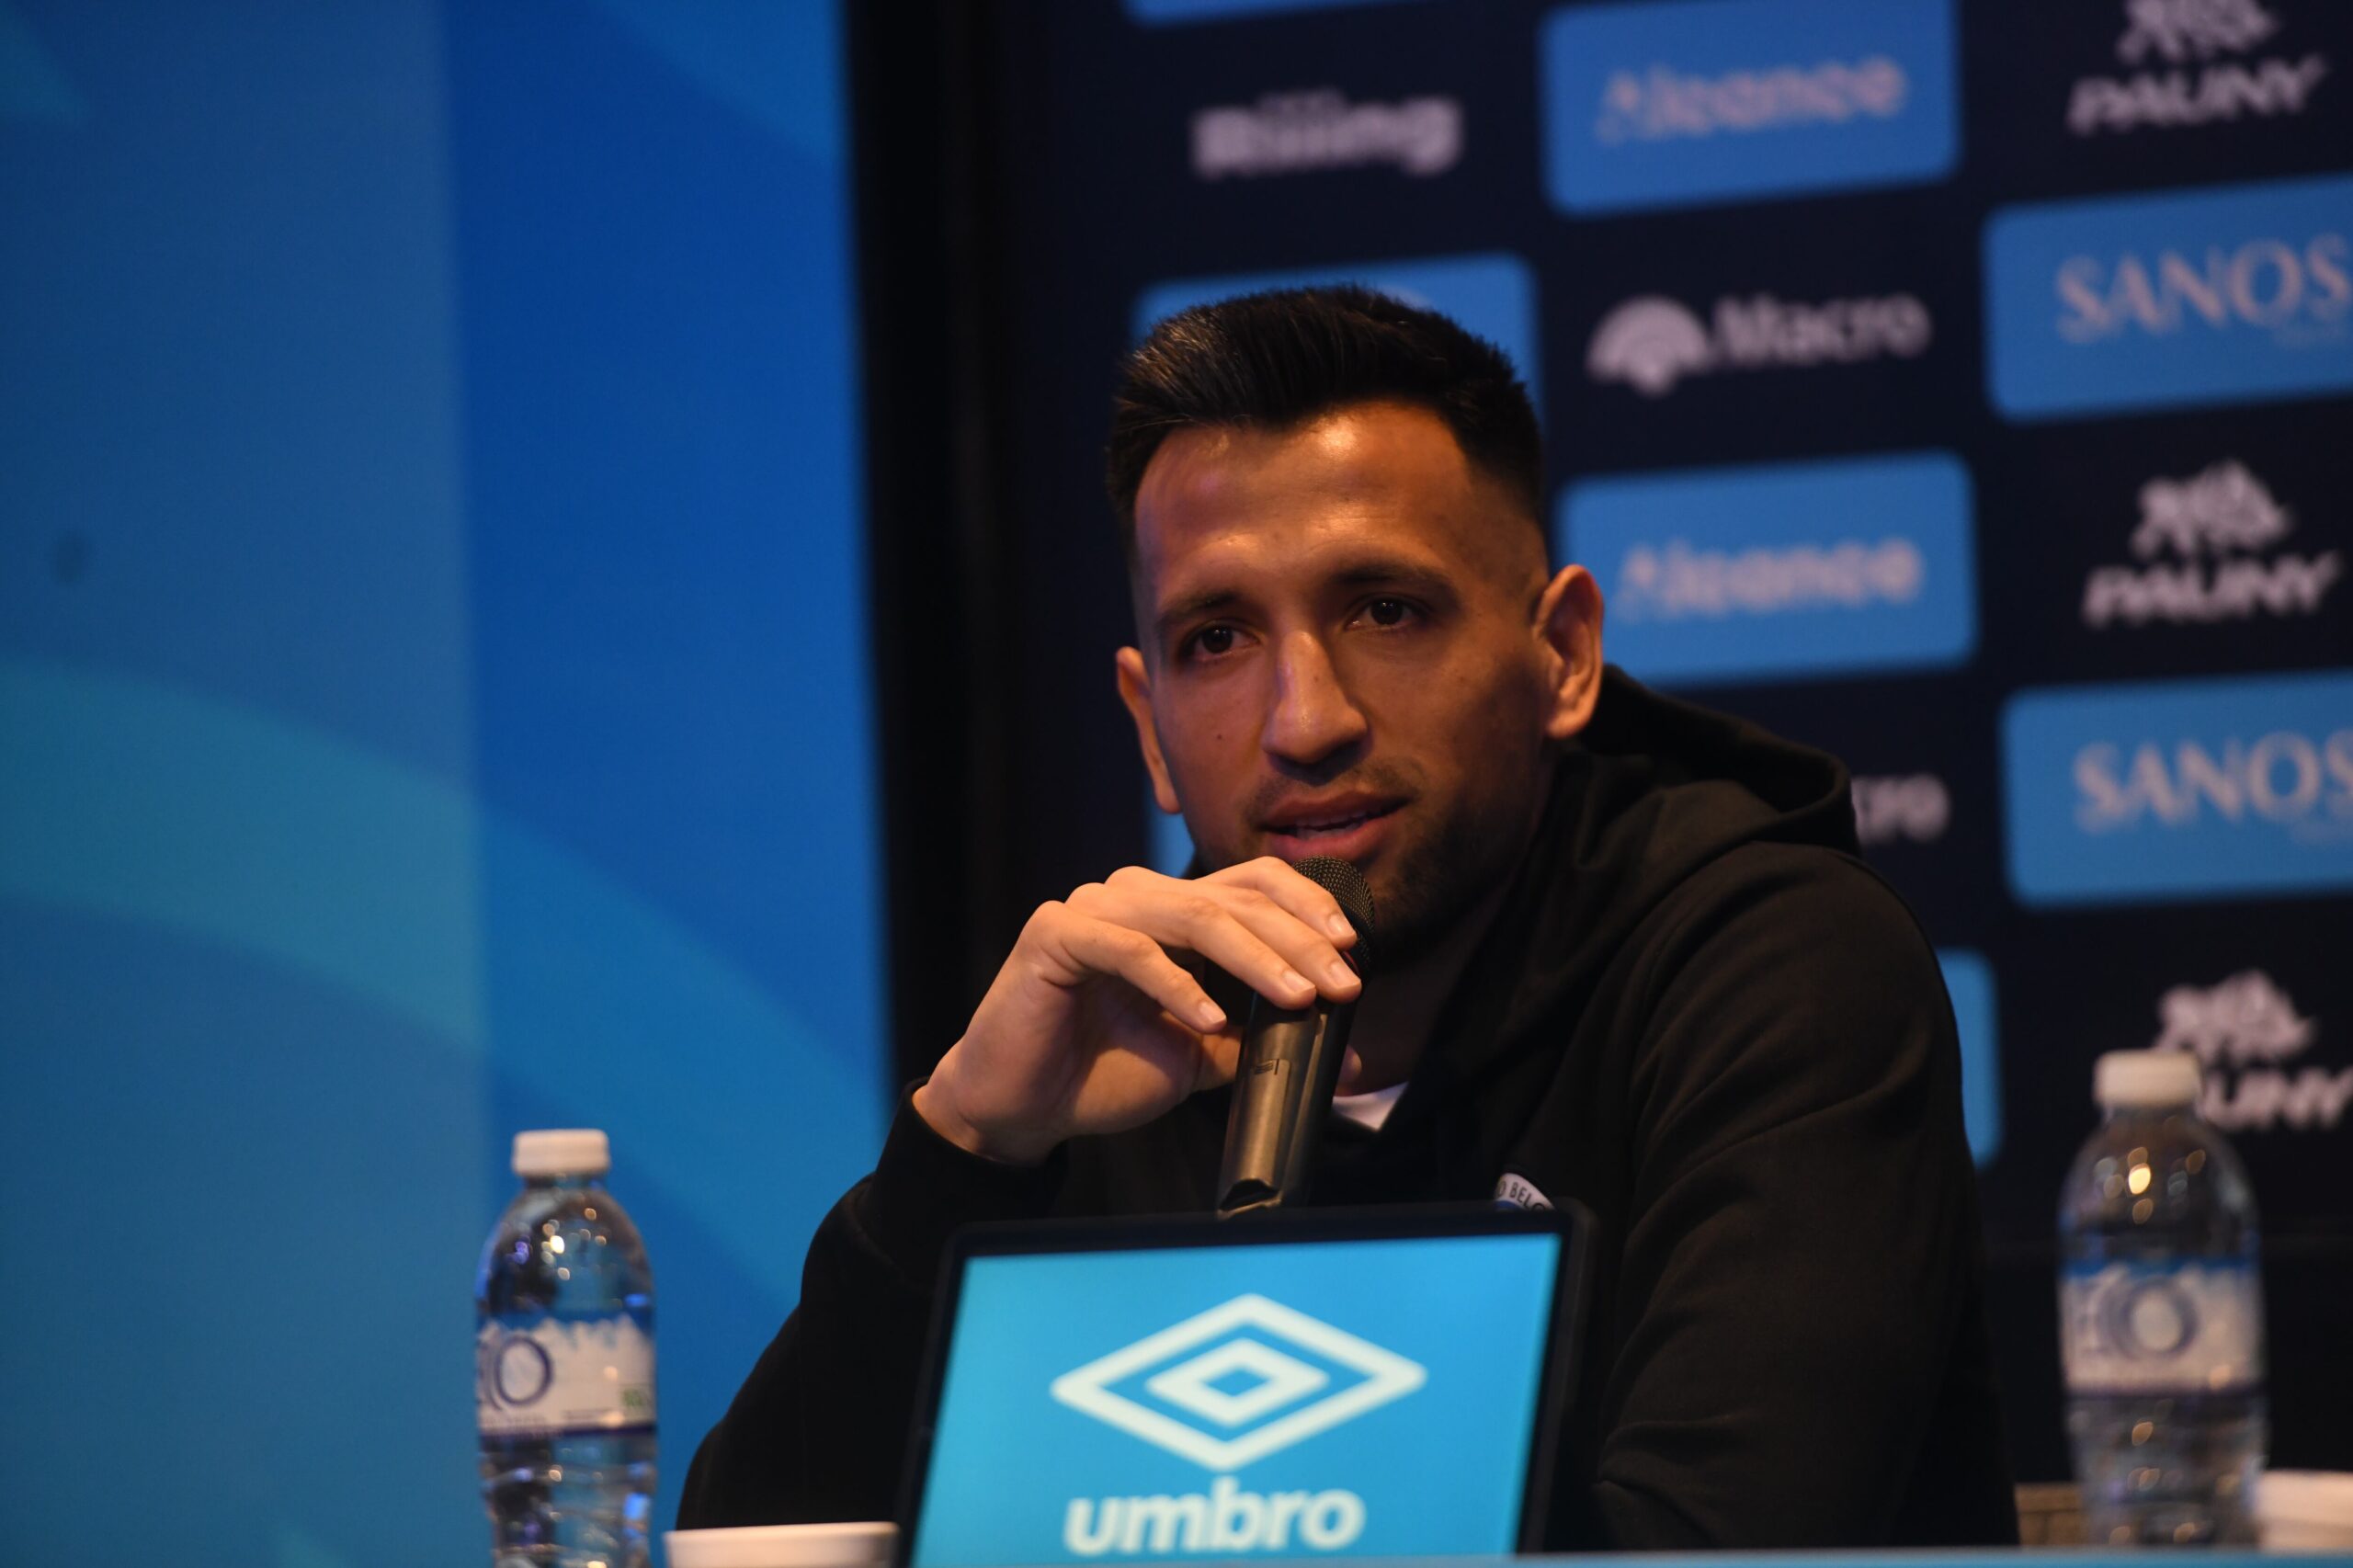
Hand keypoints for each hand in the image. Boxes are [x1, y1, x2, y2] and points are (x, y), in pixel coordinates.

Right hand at [913, 858, 1363, 1164]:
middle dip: (1298, 942)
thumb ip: (1259, 1042)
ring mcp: (1094, 907)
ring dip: (1255, 959)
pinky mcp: (1056, 933)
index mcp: (1171, 911)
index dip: (1307, 908)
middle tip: (1341, 986)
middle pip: (1234, 898)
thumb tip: (1347, 1058)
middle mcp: (1135, 895)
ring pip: (1193, 915)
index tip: (1353, 953)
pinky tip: (1210, 1021)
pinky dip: (1177, 985)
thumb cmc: (1104, 1073)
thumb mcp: (1201, 1057)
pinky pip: (1129, 949)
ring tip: (1298, 998)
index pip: (1253, 884)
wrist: (1023, 1108)